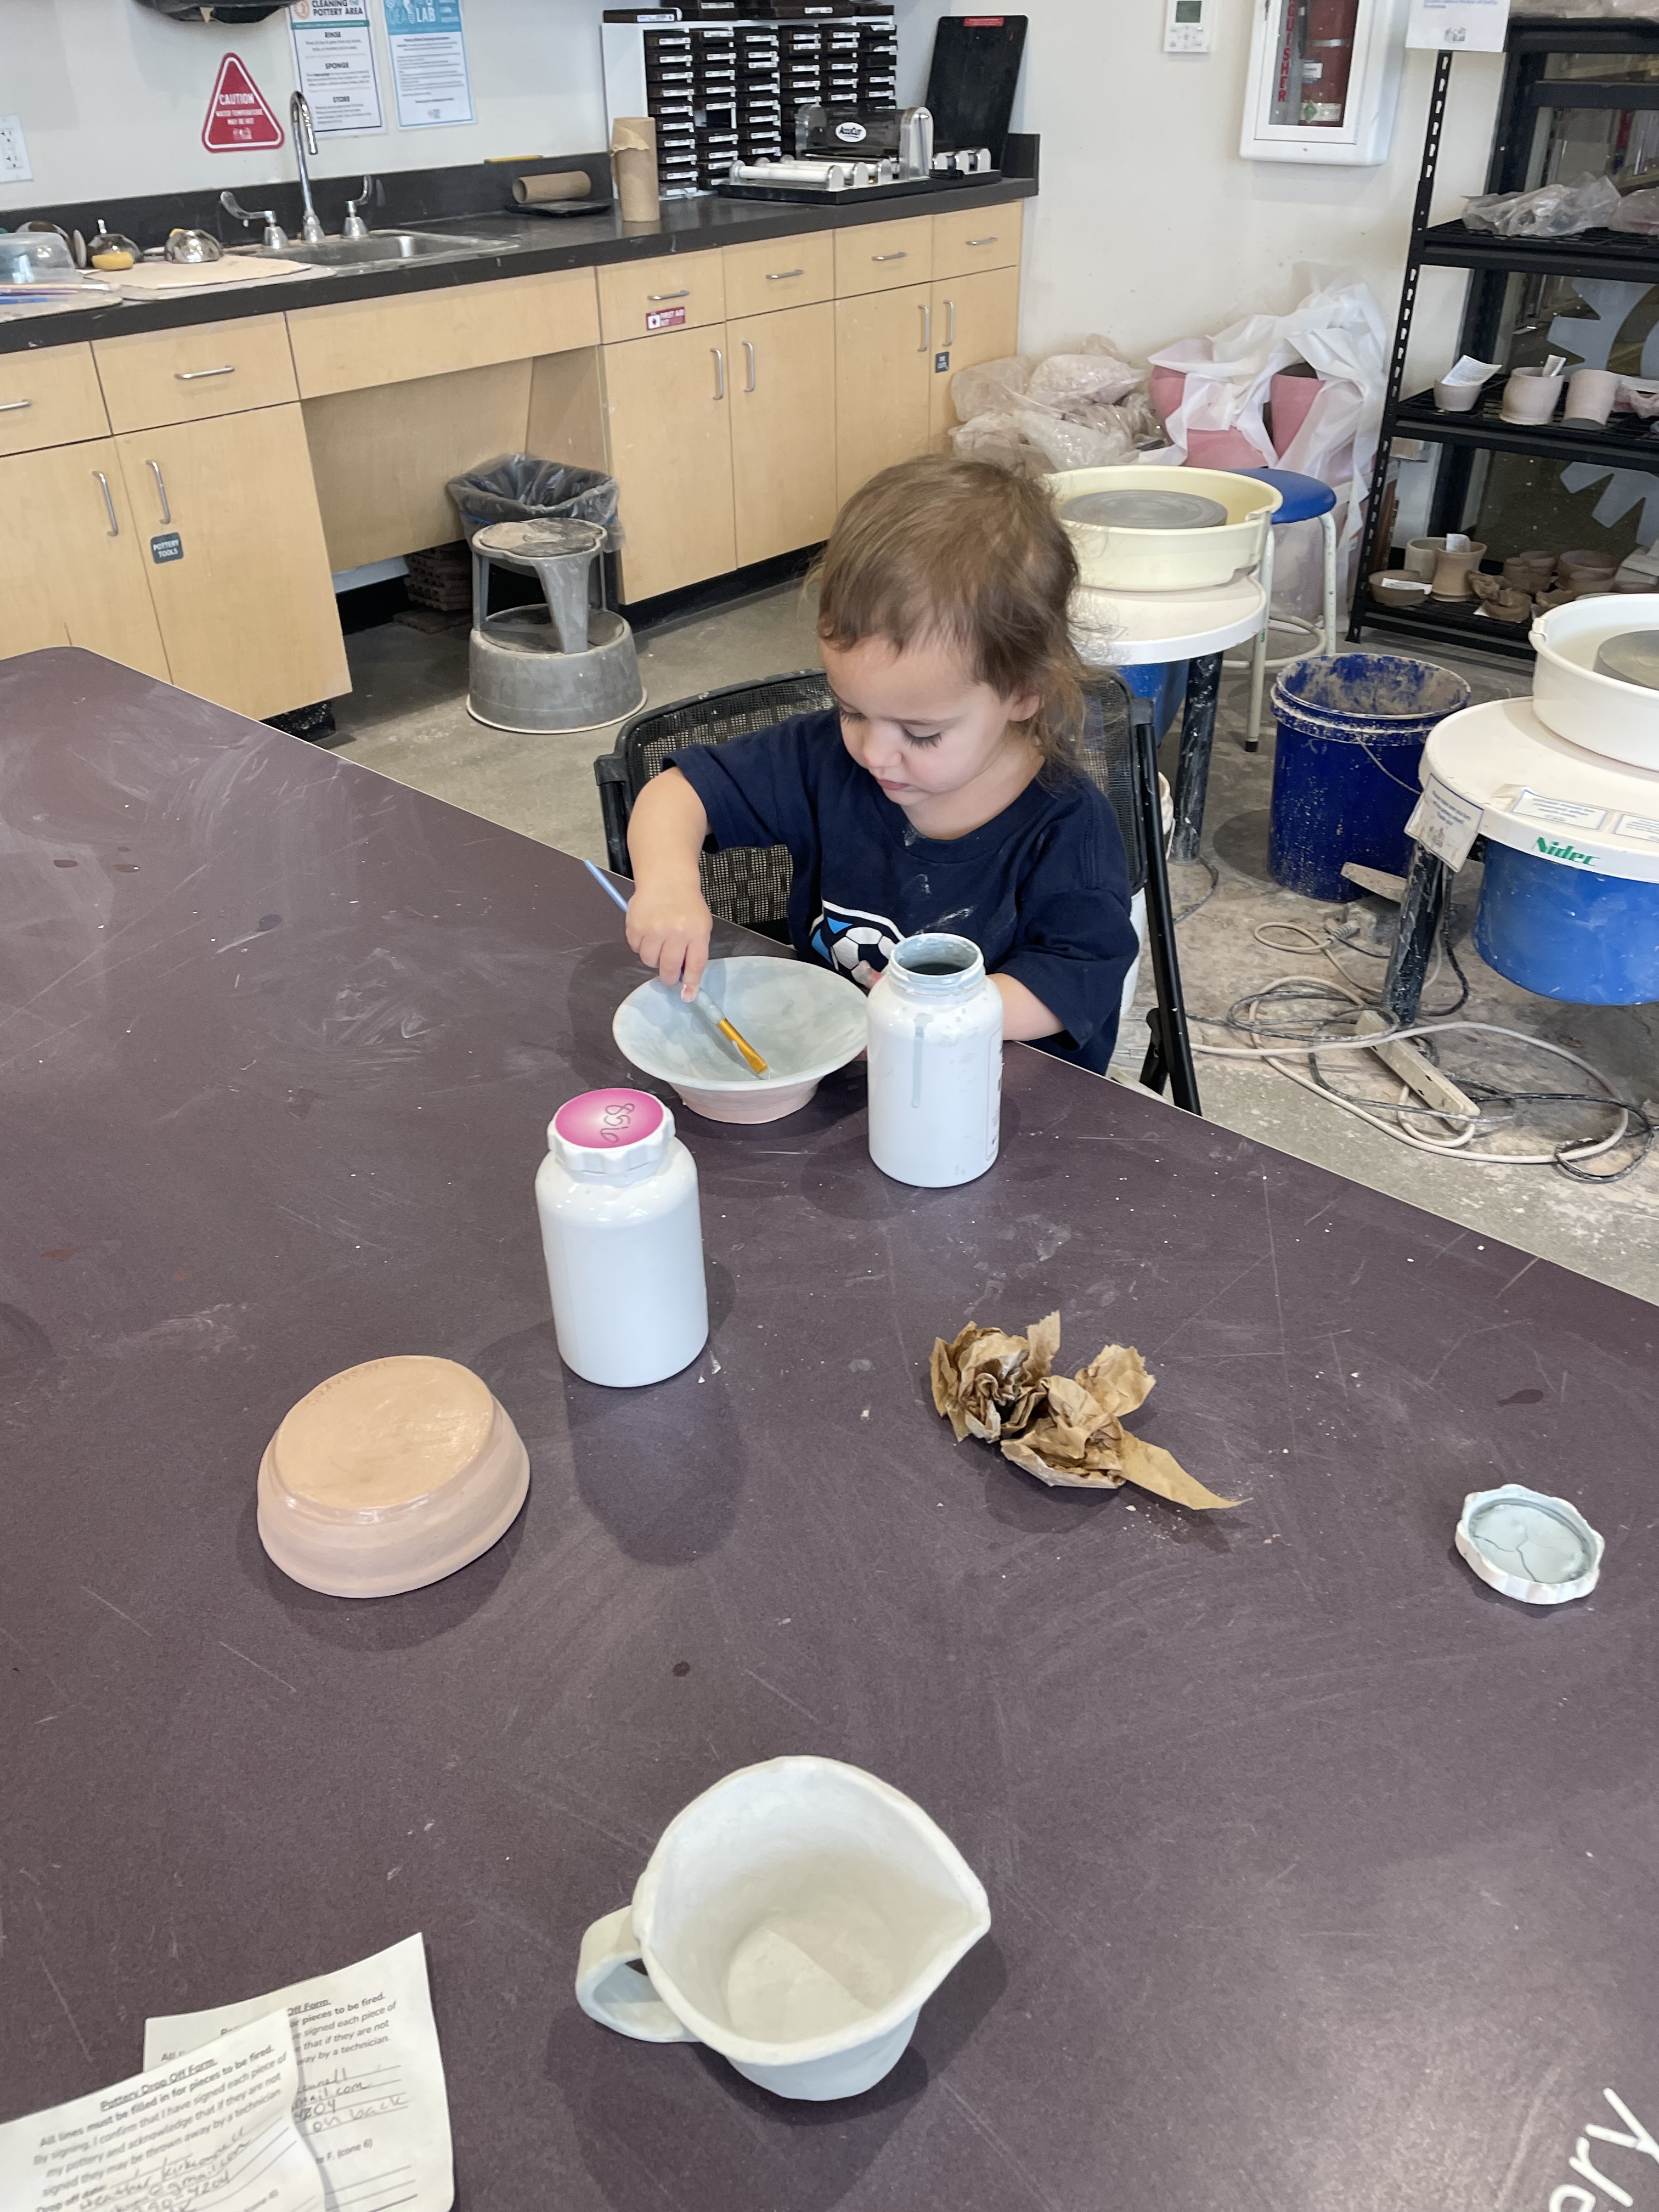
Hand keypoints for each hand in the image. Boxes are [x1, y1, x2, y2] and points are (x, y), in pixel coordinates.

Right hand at [626, 876, 713, 997]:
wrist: (667, 879)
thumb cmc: (686, 905)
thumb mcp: (701, 924)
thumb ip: (695, 950)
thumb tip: (686, 979)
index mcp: (696, 931)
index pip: (694, 965)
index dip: (691, 984)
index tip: (687, 996)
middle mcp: (675, 931)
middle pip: (669, 968)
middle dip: (669, 976)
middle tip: (669, 973)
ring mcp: (653, 928)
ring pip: (649, 961)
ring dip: (653, 958)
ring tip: (659, 943)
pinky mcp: (635, 925)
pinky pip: (635, 948)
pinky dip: (641, 945)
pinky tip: (648, 931)